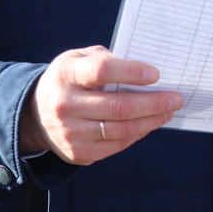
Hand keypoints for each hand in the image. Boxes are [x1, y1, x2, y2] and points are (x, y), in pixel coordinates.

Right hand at [19, 46, 181, 165]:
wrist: (35, 114)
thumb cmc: (68, 80)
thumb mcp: (78, 59)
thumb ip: (105, 59)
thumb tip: (145, 72)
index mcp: (66, 74)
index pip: (102, 71)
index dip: (131, 72)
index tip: (156, 74)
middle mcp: (65, 105)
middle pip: (118, 107)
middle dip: (153, 103)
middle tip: (176, 98)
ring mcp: (70, 133)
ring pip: (121, 130)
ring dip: (151, 121)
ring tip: (168, 111)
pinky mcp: (77, 152)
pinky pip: (116, 146)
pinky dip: (137, 135)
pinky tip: (150, 124)